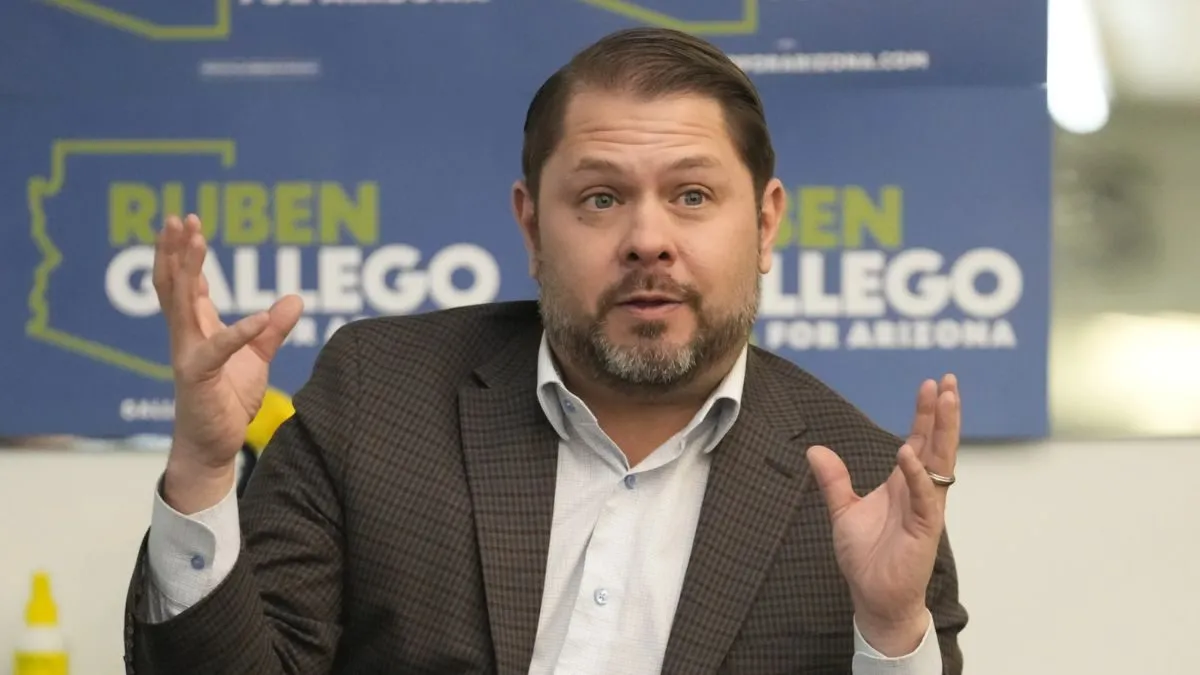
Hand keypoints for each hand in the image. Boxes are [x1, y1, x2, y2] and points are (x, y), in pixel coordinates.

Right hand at [156, 214, 302, 509]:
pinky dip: (240, 334)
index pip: (185, 282)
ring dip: (187, 269)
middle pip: (173, 283)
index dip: (185, 253)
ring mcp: (187, 356)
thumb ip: (273, 330)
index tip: (188, 222)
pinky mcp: (198, 379)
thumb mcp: (256, 358)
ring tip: (195, 239)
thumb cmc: (228, 401)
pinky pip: (217, 351)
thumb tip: (295, 299)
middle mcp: (185, 337)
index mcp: (196, 329)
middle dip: (175, 249)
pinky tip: (260, 319)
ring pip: (180, 304)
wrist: (214, 446)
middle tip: (179, 217)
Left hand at [806, 375, 960, 655]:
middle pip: (936, 444)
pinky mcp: (925, 528)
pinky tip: (909, 452)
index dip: (925, 414)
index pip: (919, 441)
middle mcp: (919, 491)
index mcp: (903, 484)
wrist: (873, 597)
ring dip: (943, 431)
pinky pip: (924, 496)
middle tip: (949, 381)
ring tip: (947, 400)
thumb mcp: (843, 511)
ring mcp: (926, 508)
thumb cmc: (866, 558)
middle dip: (943, 412)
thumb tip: (815, 449)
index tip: (932, 385)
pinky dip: (916, 474)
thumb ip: (834, 481)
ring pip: (939, 463)